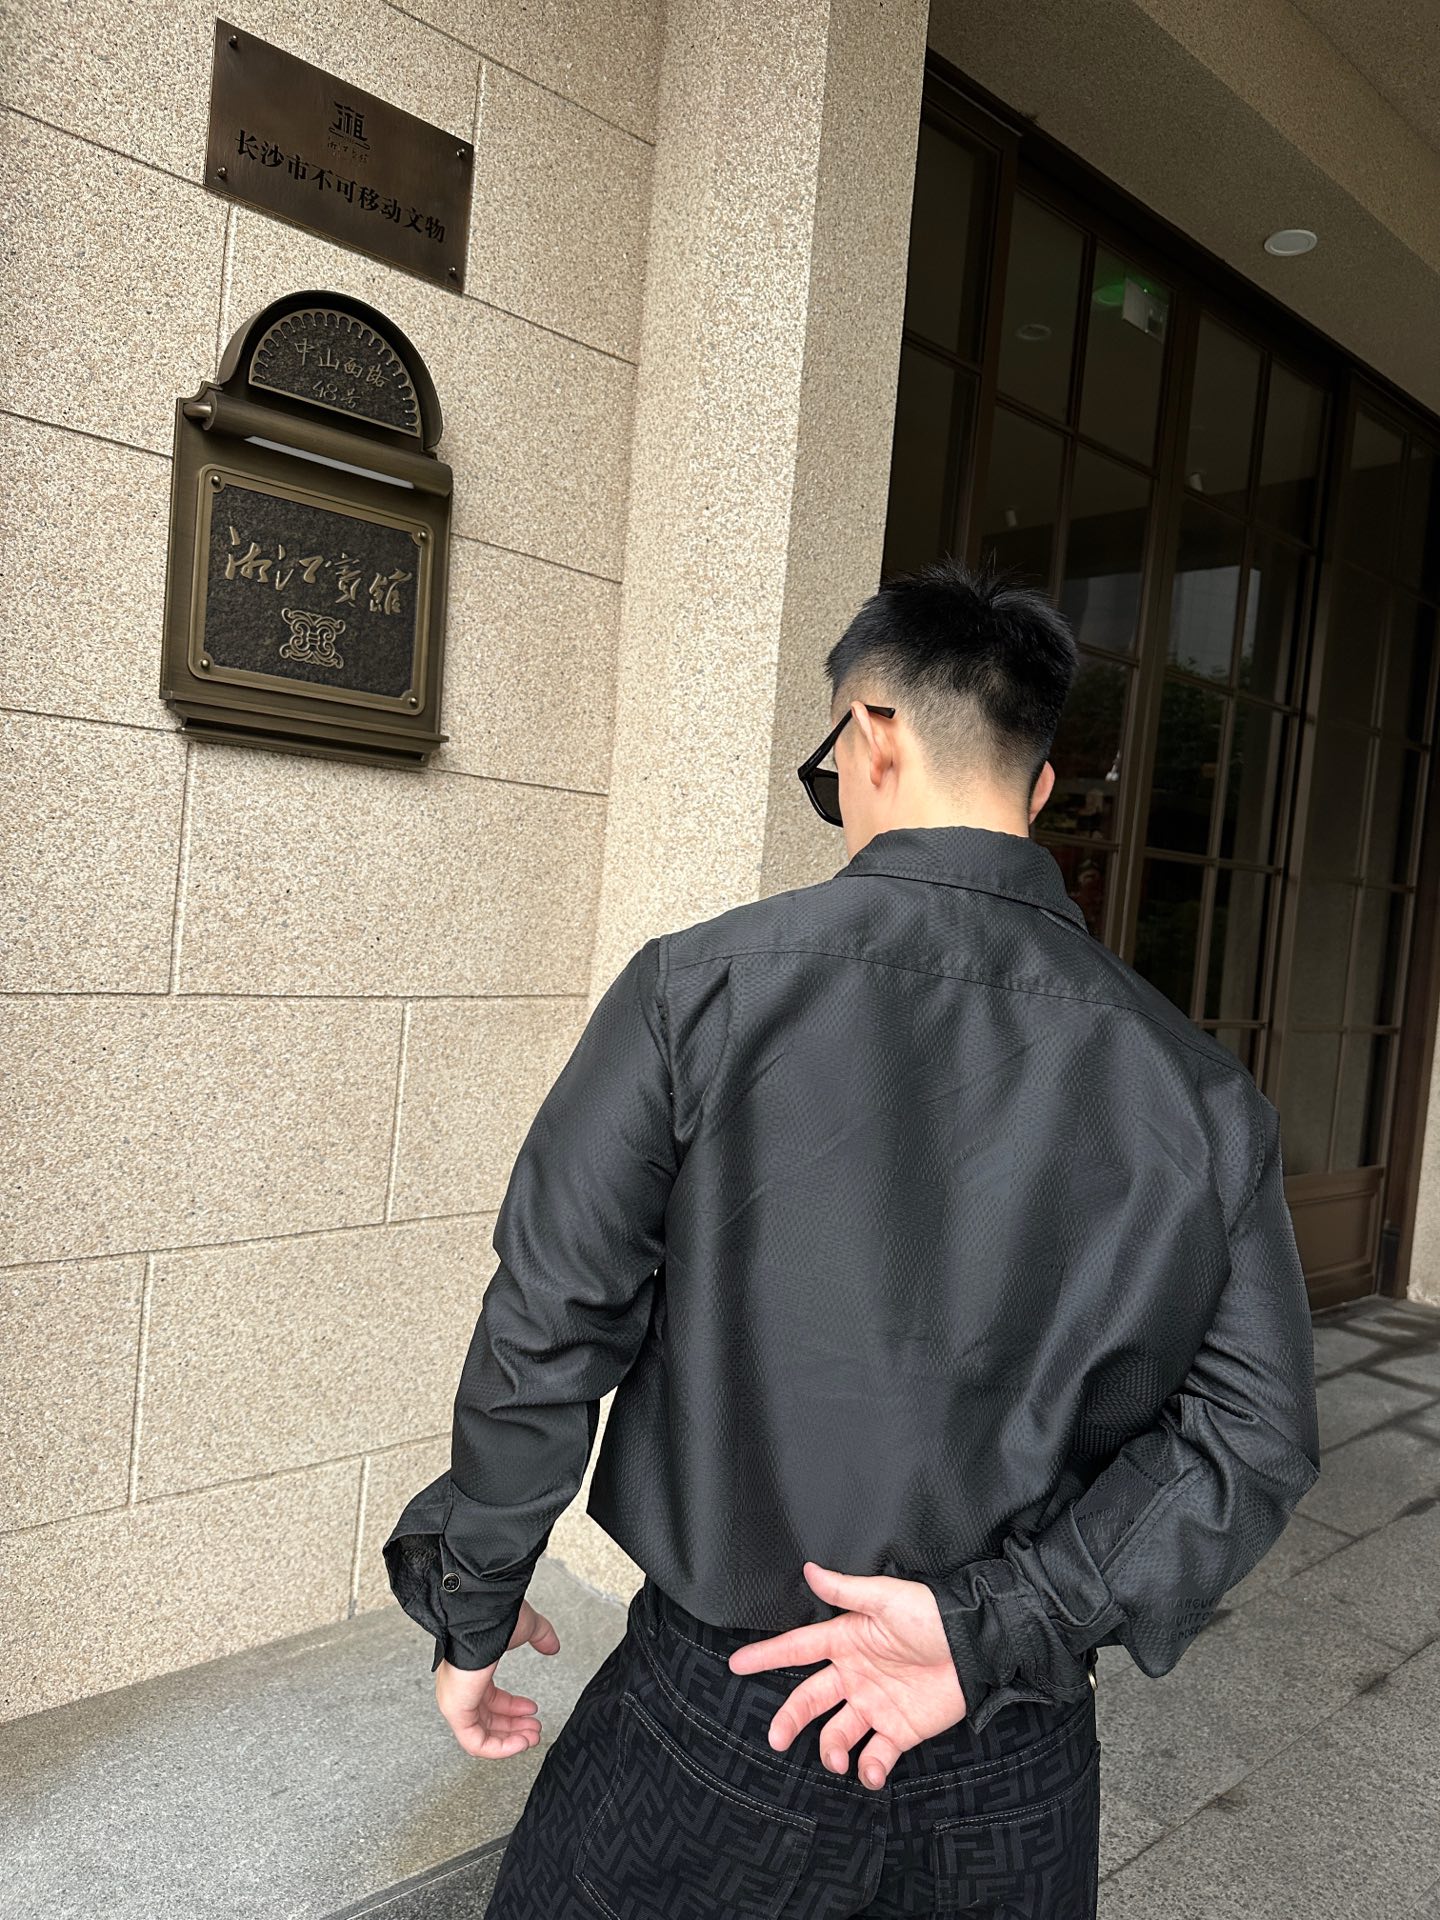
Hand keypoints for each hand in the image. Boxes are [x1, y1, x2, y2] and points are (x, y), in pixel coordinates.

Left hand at [434, 1594, 560, 1756]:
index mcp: (471, 1670)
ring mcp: (455, 1699)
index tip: (532, 1710)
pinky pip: (475, 1741)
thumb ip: (540, 1636)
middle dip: (515, 1728)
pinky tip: (520, 1743)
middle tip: (535, 1730)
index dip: (513, 1709)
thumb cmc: (494, 1615)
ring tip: (532, 1737)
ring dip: (510, 1740)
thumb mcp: (525, 1627)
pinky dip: (499, 1747)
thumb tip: (553, 1646)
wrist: (481, 1610)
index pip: (490, 1699)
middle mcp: (460, 1687)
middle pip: (487, 1719)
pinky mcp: (456, 1710)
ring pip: (481, 1735)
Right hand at [727, 1561, 965, 1790]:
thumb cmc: (931, 1615)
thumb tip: (808, 1570)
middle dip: (790, 1719)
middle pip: (810, 1699)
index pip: (798, 1648)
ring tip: (837, 1759)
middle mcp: (854, 1675)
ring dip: (831, 1750)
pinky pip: (876, 1755)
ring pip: (838, 1733)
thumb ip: (846, 1589)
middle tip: (776, 1738)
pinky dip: (869, 1770)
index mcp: (846, 1640)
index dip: (767, 1655)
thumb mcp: (887, 1598)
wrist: (975, 1647)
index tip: (736, 1663)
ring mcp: (875, 1705)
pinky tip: (869, 1772)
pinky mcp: (899, 1731)